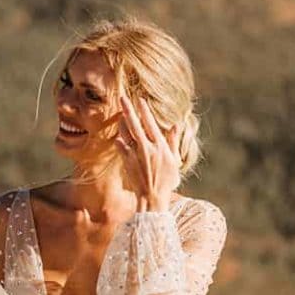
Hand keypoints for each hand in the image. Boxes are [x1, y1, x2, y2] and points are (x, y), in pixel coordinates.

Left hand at [115, 95, 180, 210]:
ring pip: (126, 133)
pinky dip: (119, 139)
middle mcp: (147, 148)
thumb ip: (172, 142)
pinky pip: (120, 146)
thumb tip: (175, 125)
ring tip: (121, 114)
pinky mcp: (127, 162)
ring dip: (122, 122)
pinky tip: (119, 135)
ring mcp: (136, 155)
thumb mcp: (174, 160)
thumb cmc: (166, 180)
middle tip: (122, 97)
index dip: (144, 110)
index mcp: (160, 146)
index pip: (150, 123)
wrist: (153, 197)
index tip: (139, 99)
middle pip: (135, 124)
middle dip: (128, 109)